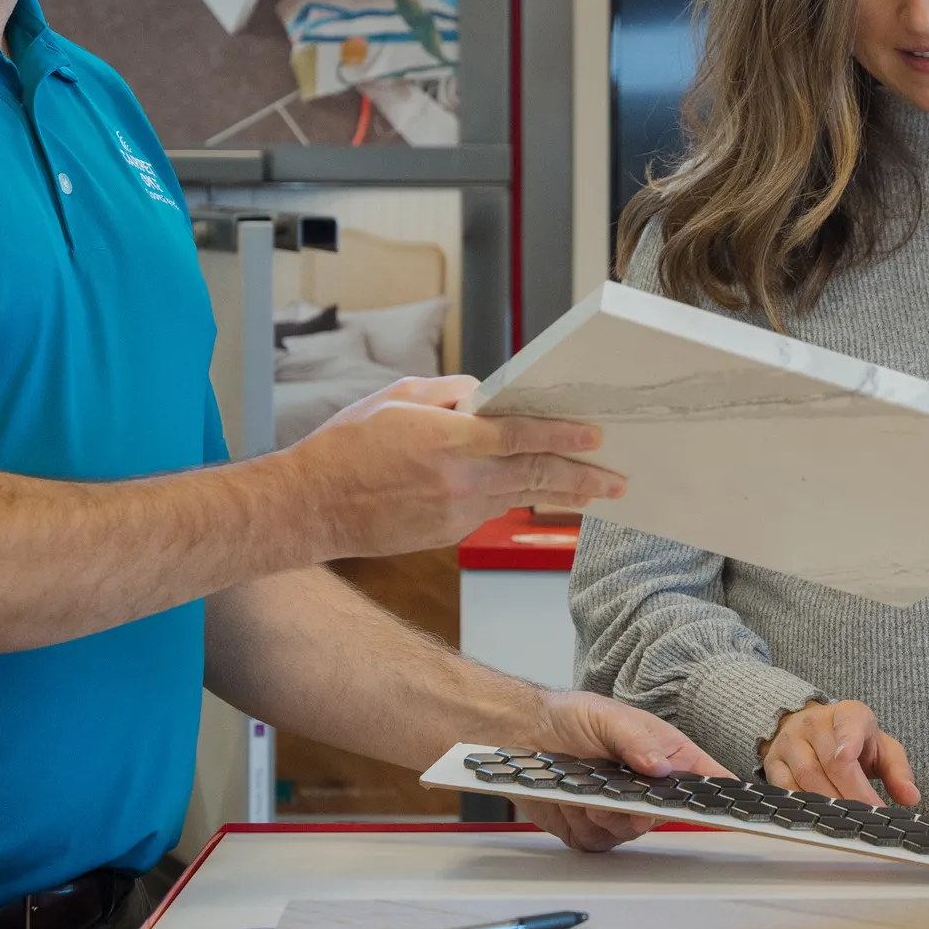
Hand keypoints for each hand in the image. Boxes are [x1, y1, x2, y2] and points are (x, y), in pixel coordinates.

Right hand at [283, 377, 623, 557]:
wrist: (311, 508)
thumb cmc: (346, 447)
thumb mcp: (396, 398)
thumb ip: (449, 393)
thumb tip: (487, 395)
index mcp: (447, 440)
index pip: (521, 436)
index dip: (563, 437)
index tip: (595, 436)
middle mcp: (459, 481)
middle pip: (535, 476)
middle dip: (583, 478)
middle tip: (617, 480)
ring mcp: (456, 514)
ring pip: (519, 497)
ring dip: (560, 495)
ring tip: (594, 491)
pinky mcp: (449, 535)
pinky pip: (491, 510)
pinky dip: (514, 499)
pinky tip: (536, 496)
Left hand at [510, 689, 728, 851]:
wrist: (524, 733)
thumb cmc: (570, 717)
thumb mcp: (608, 717)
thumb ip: (636, 741)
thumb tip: (662, 766)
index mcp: (664, 754)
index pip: (704, 778)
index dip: (718, 795)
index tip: (727, 807)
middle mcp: (646, 788)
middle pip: (665, 815)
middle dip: (641, 808)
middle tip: (626, 798)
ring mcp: (620, 812)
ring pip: (629, 832)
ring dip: (606, 815)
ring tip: (585, 791)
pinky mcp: (592, 829)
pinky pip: (598, 842)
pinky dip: (582, 825)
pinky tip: (570, 802)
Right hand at [762, 700, 919, 808]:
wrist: (810, 729)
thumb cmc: (853, 741)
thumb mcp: (880, 747)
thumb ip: (897, 770)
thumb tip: (910, 797)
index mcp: (847, 713)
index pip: (848, 724)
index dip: (847, 741)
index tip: (848, 757)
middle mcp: (815, 723)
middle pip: (831, 761)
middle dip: (853, 792)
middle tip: (870, 813)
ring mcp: (790, 742)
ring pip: (807, 776)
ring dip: (830, 802)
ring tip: (850, 820)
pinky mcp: (774, 762)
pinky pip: (786, 788)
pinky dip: (805, 805)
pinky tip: (821, 817)